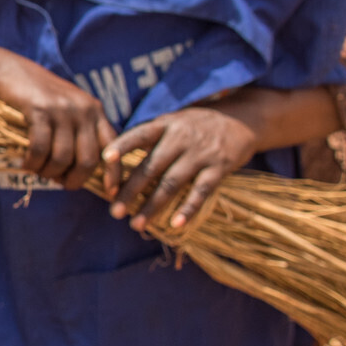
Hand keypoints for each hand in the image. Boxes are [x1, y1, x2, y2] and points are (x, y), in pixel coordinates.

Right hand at [0, 51, 116, 190]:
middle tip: (58, 182)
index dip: (114, 173)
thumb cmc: (34, 95)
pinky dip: (31, 162)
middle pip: (87, 159)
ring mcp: (62, 109)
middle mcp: (83, 109)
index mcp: (94, 109)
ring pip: (61, 158)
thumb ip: (77, 131)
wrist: (5, 70)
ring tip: (36, 170)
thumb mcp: (64, 109)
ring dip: (47, 172)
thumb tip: (81, 170)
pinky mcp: (40, 110)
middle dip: (73, 179)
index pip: (114, 145)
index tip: (110, 192)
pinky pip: (40, 149)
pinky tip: (24, 163)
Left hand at [102, 106, 255, 232]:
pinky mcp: (219, 168)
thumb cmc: (194, 126)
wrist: (240, 120)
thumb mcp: (171, 122)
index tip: (105, 160)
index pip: (138, 135)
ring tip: (136, 224)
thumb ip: (148, 139)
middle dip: (130, 191)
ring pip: (171, 183)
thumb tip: (114, 163)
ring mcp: (200, 153)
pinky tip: (174, 224)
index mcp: (164, 125)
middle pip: (151, 167)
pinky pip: (201, 192)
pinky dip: (188, 209)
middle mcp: (180, 138)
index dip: (121, 146)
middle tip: (114, 212)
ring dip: (152, 206)